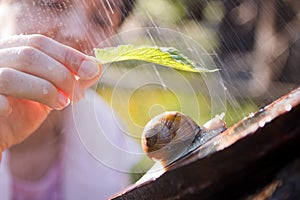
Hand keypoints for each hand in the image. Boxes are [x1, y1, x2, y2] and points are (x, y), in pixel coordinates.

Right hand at [0, 34, 100, 153]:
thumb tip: (97, 67)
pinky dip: (8, 105)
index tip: (92, 70)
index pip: (40, 43)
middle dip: (61, 75)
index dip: (69, 55)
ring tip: (61, 105)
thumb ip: (71, 80)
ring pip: (11, 76)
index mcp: (12, 51)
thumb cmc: (22, 111)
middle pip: (30, 55)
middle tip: (78, 96)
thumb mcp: (51, 93)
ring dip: (44, 90)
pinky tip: (17, 112)